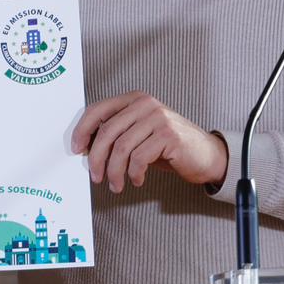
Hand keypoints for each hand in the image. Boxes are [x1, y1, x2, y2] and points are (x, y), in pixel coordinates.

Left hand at [72, 91, 227, 192]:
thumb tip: (86, 147)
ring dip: (114, 171)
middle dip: (96, 157)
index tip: (77, 149)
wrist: (207, 155)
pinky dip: (134, 173)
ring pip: (121, 147)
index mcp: (134, 99)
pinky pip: (139, 158)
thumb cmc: (169, 147)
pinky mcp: (169, 136)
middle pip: (107, 131)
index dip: (82, 130)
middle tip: (95, 176)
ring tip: (116, 184)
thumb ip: (117, 134)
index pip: (98, 110)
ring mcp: (158, 118)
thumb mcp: (139, 134)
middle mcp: (145, 104)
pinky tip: (137, 180)